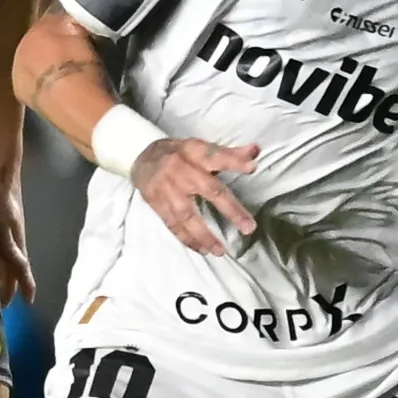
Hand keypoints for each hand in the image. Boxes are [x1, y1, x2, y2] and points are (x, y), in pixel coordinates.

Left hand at [0, 162, 35, 304]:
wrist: (0, 170)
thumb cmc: (0, 198)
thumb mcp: (3, 226)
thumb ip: (10, 249)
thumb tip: (21, 272)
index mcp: (17, 243)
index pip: (23, 270)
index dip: (24, 286)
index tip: (26, 303)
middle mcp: (13, 240)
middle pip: (13, 267)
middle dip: (10, 285)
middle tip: (3, 303)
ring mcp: (5, 230)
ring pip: (5, 258)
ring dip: (2, 272)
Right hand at [131, 136, 258, 257]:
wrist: (141, 157)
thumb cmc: (179, 154)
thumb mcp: (201, 147)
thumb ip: (229, 153)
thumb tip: (255, 151)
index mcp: (195, 152)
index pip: (216, 155)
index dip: (234, 161)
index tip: (252, 167)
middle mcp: (182, 170)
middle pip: (210, 190)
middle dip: (231, 209)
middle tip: (249, 228)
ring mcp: (168, 189)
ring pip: (188, 215)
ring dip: (205, 234)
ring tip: (221, 250)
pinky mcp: (157, 204)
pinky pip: (173, 225)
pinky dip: (187, 239)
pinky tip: (202, 249)